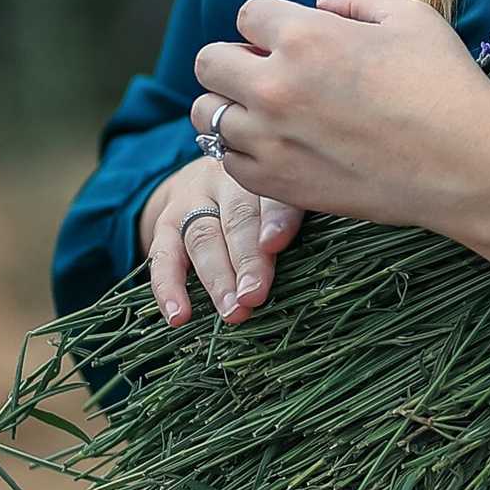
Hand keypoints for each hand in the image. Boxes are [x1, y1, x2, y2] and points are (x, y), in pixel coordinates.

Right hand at [138, 154, 303, 328]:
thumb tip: (326, 270)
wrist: (218, 182)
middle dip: (246, 260)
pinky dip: (168, 287)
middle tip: (253, 296)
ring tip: (231, 311)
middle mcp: (228, 179)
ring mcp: (194, 198)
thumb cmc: (272, 205)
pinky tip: (178, 315)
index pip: (274, 196)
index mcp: (268, 174)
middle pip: (237, 219)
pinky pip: (162, 255)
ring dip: (217, 278)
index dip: (275, 220)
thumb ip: (301, 224)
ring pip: (203, 237)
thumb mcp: (291, 204)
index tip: (275, 245)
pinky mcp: (168, 222)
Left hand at [191, 0, 489, 309]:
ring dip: (230, 107)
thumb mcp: (409, 15)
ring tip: (264, 111)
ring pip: (207, 115)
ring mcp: (271, 139)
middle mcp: (275, 85)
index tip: (289, 35)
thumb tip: (319, 7)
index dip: (268, 21)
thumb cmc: (445, 85)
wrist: (465, 165)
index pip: (247, 13)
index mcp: (305, 34)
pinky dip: (242, 151)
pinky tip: (275, 145)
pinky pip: (227, 163)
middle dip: (234, 59)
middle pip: (209, 62)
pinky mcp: (278, 183)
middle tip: (265, 70)